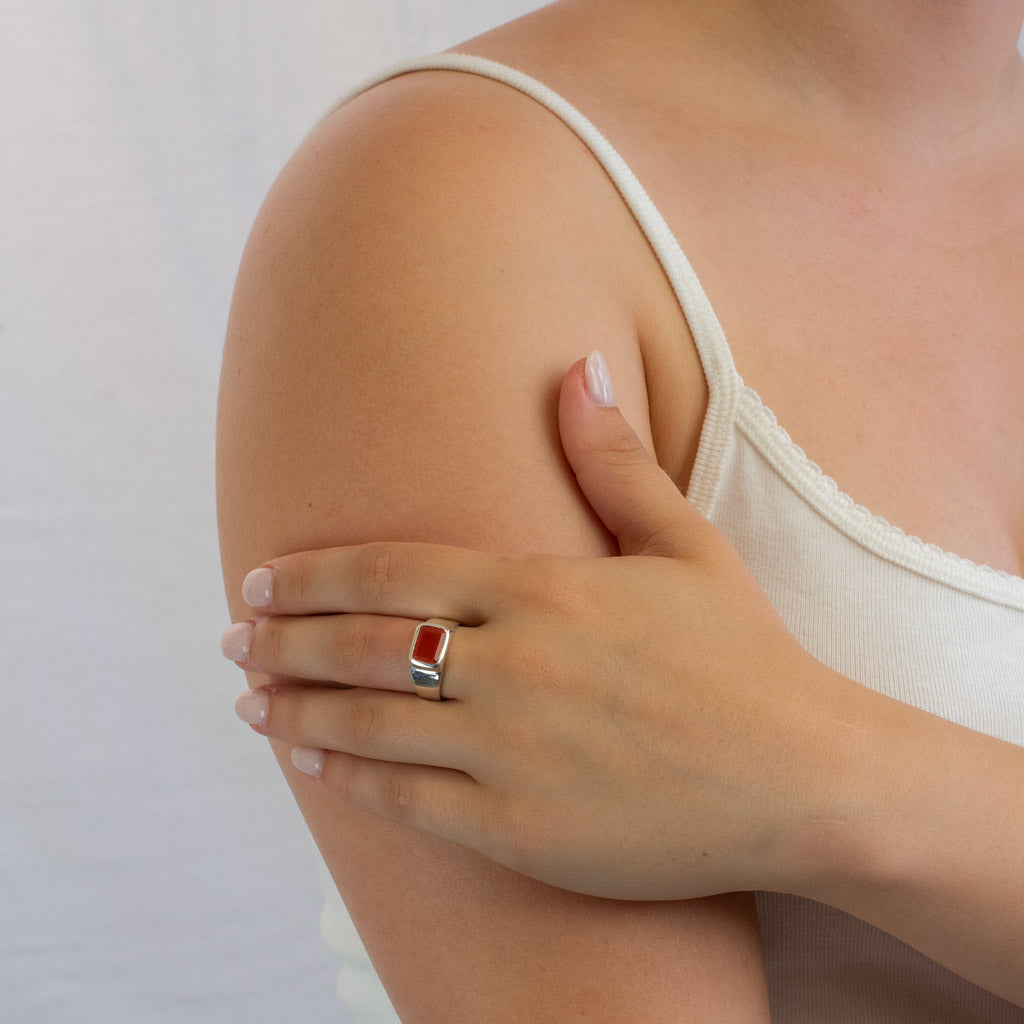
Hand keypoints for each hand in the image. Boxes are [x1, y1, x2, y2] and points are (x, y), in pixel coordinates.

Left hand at [221, 354, 849, 901]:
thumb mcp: (686, 544)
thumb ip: (615, 460)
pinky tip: (309, 762)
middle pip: (361, 644)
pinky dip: (347, 777)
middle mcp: (512, 664)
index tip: (261, 579)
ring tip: (248, 700)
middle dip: (284, 640)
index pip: (390, 572)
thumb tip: (578, 364)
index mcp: (542, 588)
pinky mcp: (519, 826)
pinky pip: (407, 799)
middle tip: (233, 640)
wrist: (803, 776)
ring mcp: (510, 749)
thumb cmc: (745, 655)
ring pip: (367, 722)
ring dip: (295, 707)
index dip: (313, 576)